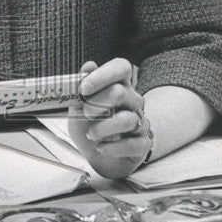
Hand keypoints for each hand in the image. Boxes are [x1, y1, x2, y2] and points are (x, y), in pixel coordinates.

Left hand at [68, 58, 153, 178]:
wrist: (98, 156)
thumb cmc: (89, 126)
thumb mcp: (79, 107)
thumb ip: (82, 88)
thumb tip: (88, 65)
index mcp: (118, 85)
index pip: (121, 68)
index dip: (103, 75)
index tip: (84, 88)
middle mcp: (133, 101)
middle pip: (120, 93)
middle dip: (97, 103)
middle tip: (86, 113)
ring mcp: (140, 122)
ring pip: (126, 119)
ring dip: (102, 128)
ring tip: (91, 134)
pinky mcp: (143, 143)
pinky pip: (133, 144)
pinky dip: (113, 147)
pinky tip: (102, 147)